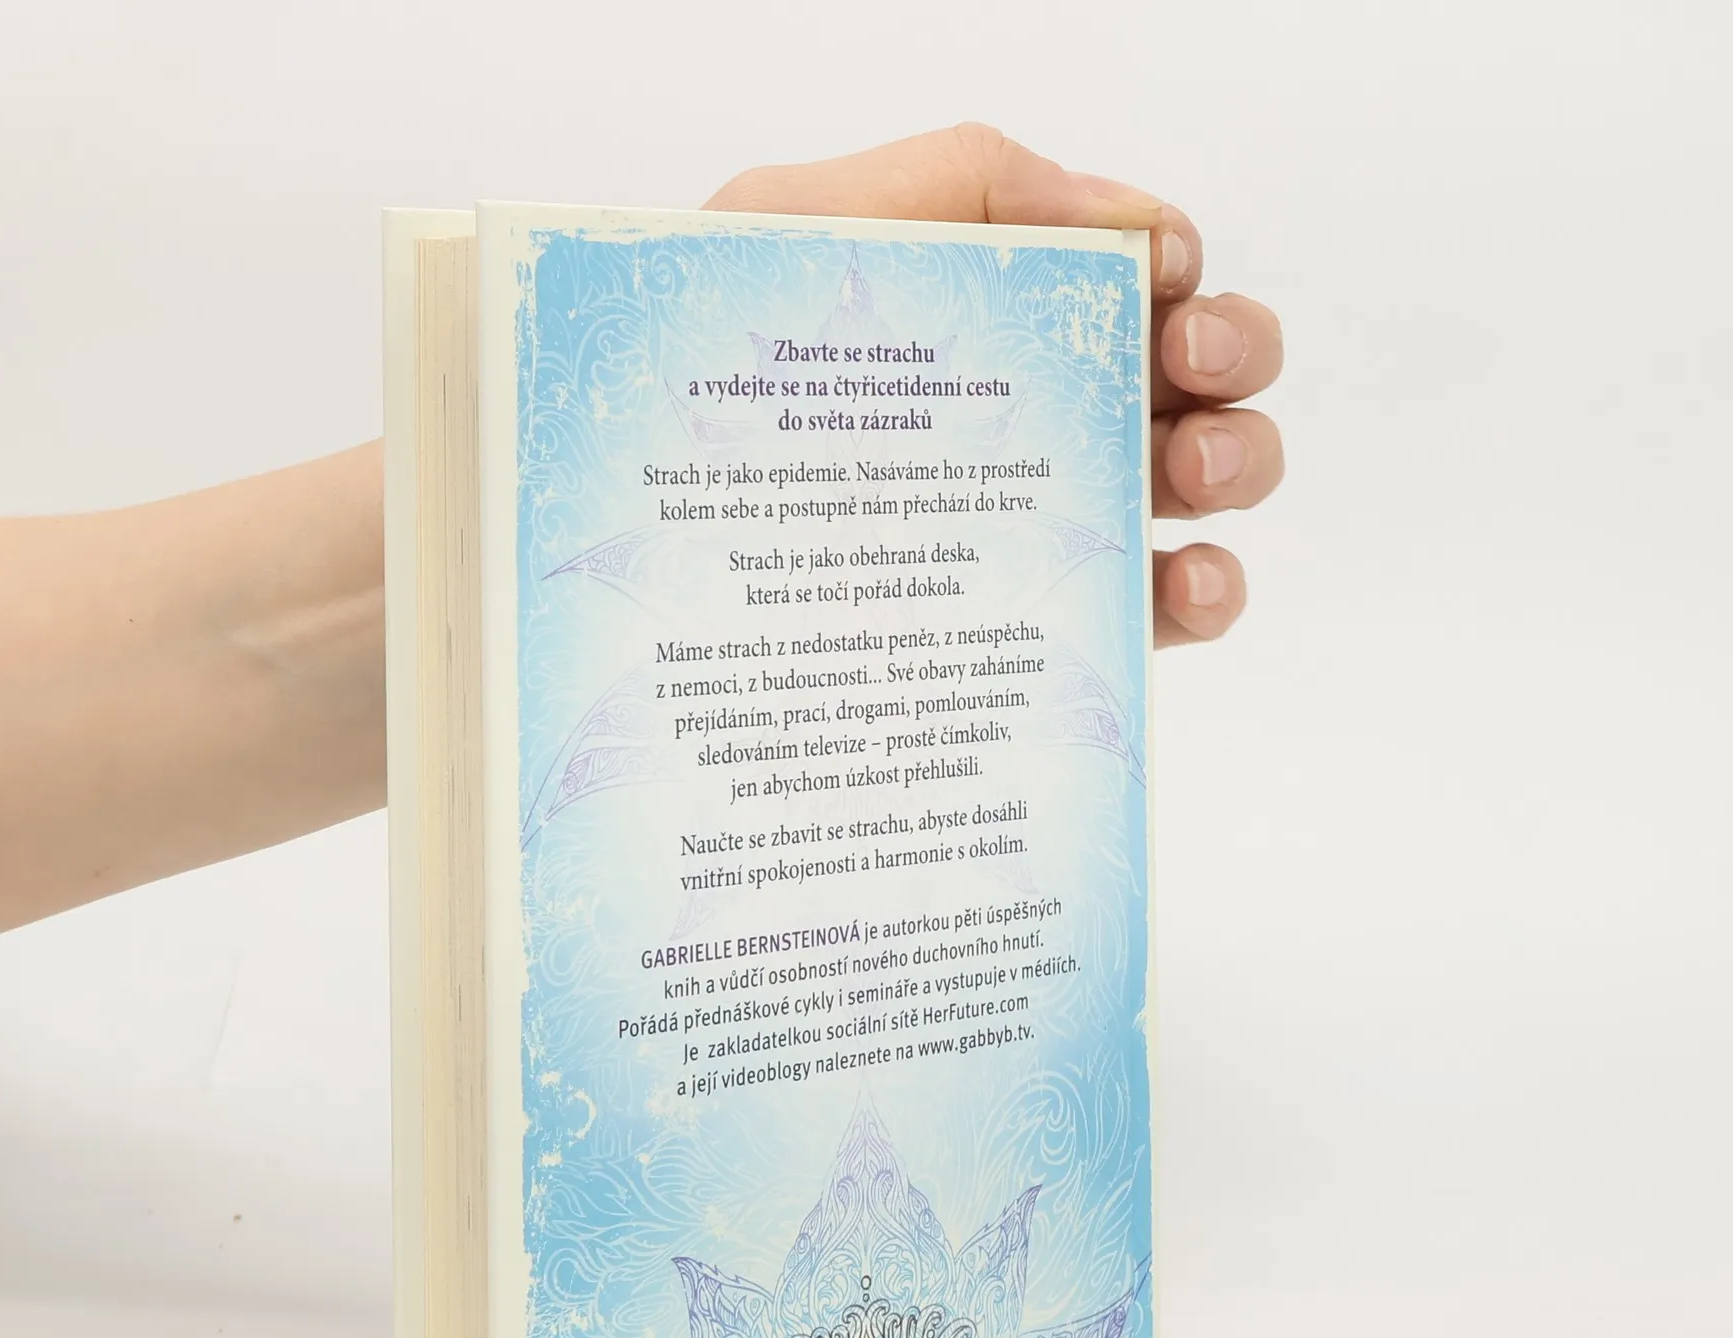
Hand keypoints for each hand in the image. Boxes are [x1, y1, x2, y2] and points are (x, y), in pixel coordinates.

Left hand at [707, 125, 1282, 647]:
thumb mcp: (790, 225)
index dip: (1175, 258)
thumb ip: (954, 181)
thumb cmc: (693, 374)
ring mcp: (1044, 521)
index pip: (1128, 268)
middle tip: (1187, 369)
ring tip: (1188, 473)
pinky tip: (1187, 586)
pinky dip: (1209, 591)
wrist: (630, 526)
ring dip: (1238, 462)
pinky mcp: (1042, 624)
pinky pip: (1161, 611)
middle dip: (1231, 351)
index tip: (1162, 273)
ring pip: (1202, 480)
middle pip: (1195, 365)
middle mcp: (1032, 411)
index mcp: (991, 310)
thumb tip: (1118, 215)